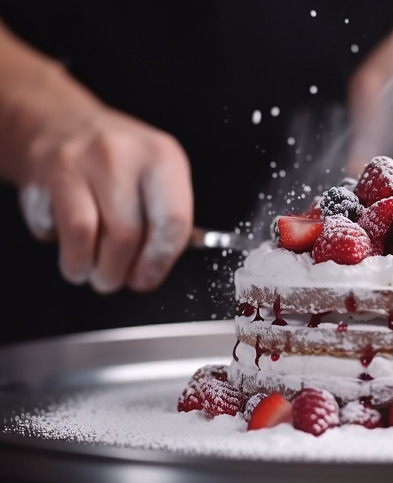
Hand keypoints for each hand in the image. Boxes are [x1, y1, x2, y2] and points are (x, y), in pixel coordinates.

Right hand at [1, 61, 192, 293]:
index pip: (173, 221)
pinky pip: (61, 230)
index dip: (160, 261)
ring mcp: (82, 160)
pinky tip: (74, 251)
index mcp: (163, 157)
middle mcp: (124, 154)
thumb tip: (159, 265)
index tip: (149, 277)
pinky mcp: (49, 172)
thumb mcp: (155, 174)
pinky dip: (69, 254)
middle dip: (122, 271)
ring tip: (95, 273)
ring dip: (93, 269)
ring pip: (90, 236)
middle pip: (129, 234)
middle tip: (118, 279)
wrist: (59, 122)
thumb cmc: (117, 159)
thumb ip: (164, 217)